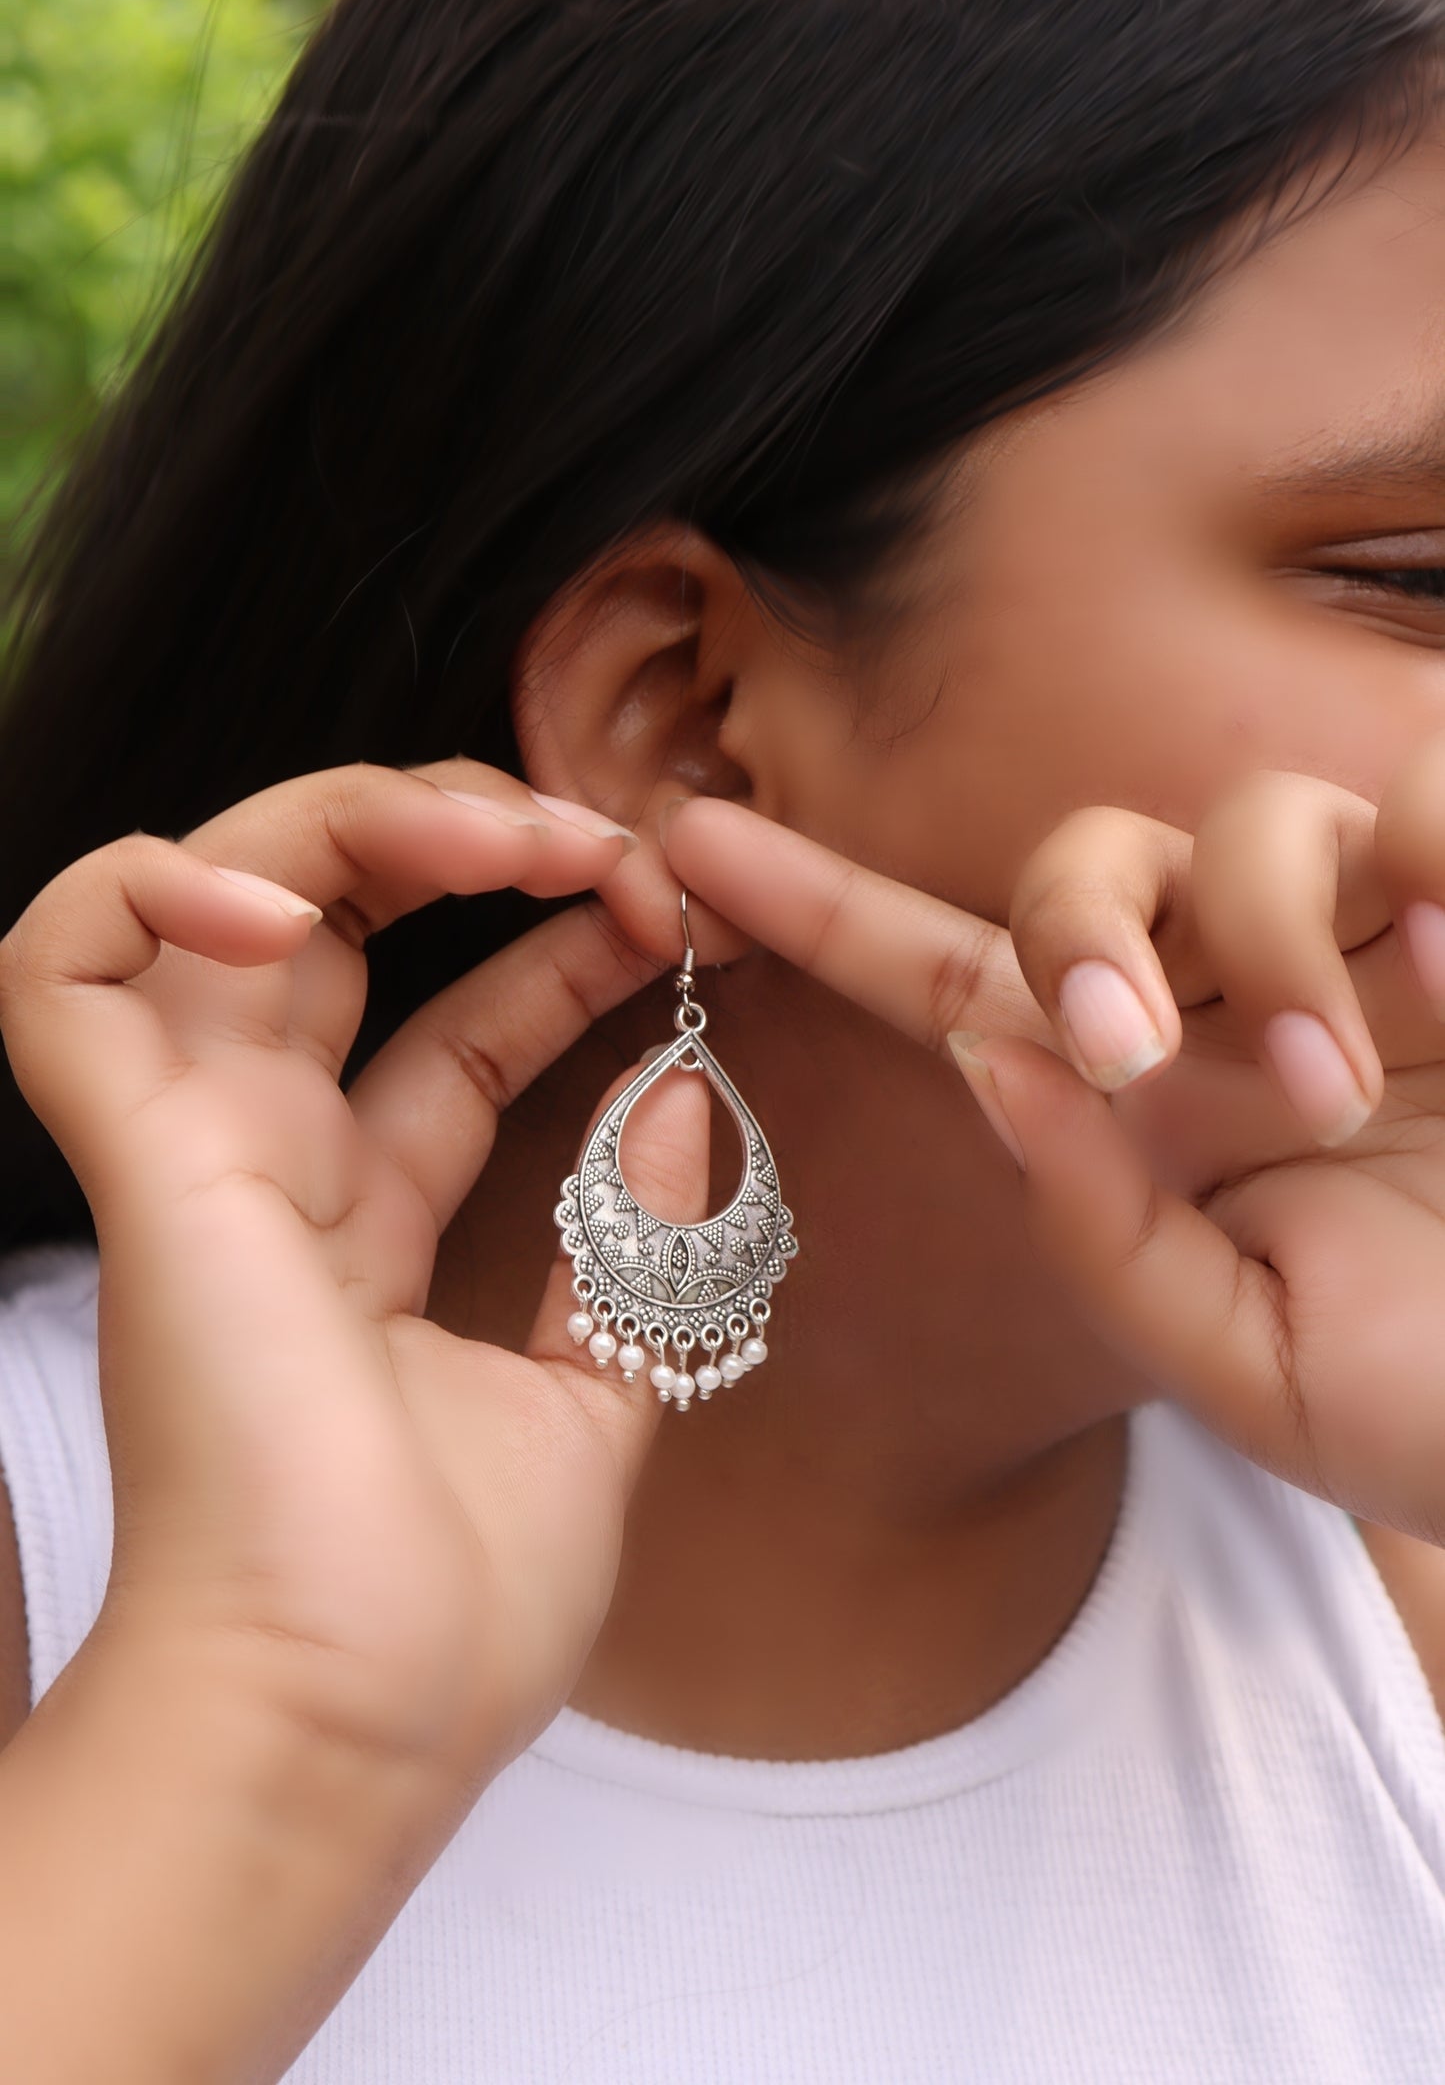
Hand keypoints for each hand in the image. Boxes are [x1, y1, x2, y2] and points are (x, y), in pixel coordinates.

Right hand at [0, 761, 707, 1783]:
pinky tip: (305, 905)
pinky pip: (64, 968)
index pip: (452, 1035)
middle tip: (607, 843)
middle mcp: (269, 1171)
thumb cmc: (452, 1609)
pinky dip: (158, 891)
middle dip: (470, 843)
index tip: (670, 919)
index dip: (555, 950)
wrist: (354, 1725)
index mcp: (363, 1229)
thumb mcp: (593, 1403)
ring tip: (502, 831)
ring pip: (203, 898)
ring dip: (351, 821)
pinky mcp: (140, 1162)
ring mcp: (194, 1154)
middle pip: (333, 927)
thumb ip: (637, 1248)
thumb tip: (688, 1097)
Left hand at [662, 732, 1444, 1542]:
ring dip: (1269, 937)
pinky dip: (1419, 869)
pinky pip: (1416, 793)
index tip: (677, 838)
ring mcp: (1363, 949)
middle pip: (1073, 859)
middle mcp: (1234, 1010)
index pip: (951, 981)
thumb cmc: (1444, 1407)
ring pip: (1241, 818)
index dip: (814, 907)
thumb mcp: (1245, 1365)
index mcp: (1146, 1113)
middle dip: (1079, 921)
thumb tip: (986, 1051)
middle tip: (1137, 1047)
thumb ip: (1099, 1222)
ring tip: (1355, 1078)